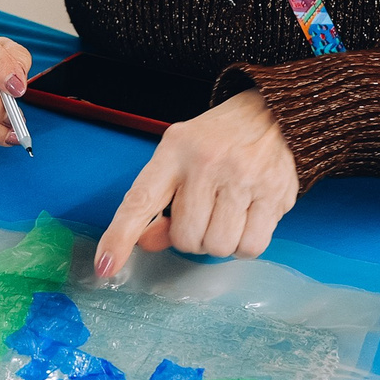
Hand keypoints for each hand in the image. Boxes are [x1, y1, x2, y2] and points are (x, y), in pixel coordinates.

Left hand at [94, 87, 298, 269]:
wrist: (273, 113)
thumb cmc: (217, 141)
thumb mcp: (178, 157)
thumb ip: (158, 201)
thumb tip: (145, 243)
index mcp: (174, 151)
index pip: (139, 201)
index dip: (119, 237)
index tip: (105, 266)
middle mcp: (207, 163)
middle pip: (185, 237)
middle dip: (190, 238)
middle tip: (201, 215)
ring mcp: (244, 178)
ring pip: (217, 246)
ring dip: (218, 242)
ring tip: (225, 215)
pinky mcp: (275, 194)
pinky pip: (250, 247)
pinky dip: (244, 245)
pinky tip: (245, 221)